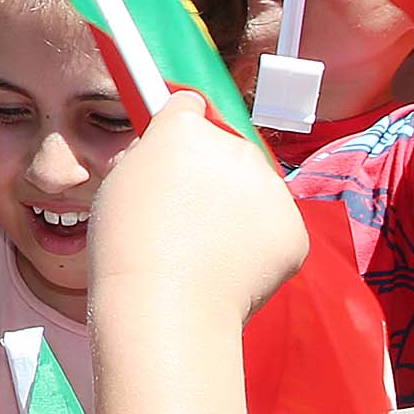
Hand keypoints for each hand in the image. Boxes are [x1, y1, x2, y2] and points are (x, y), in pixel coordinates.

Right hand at [90, 87, 306, 318]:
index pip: (188, 107)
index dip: (178, 131)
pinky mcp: (293, 227)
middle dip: (212, 174)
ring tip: (202, 250)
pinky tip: (228, 266)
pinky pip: (275, 227)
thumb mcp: (120, 185)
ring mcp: (269, 187)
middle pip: (226, 149)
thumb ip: (152, 158)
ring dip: (238, 210)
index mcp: (182, 130)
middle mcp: (233, 147)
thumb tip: (172, 158)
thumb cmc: (129, 251)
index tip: (175, 149)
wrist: (167, 307)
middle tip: (184, 217)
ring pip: (254, 189)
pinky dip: (258, 245)